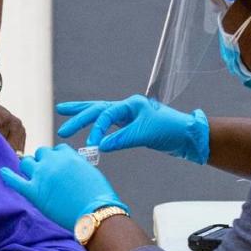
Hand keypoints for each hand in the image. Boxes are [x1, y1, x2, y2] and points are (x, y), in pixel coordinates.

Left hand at [0, 143, 126, 232]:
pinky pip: (15, 181)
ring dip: (28, 166)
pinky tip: (2, 172)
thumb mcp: (91, 172)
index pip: (56, 150)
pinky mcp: (33, 192)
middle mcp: (52, 161)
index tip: (58, 166)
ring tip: (30, 174)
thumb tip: (70, 169)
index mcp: (68, 155)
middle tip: (45, 172)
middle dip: (42, 160)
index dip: (56, 158)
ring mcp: (41, 176)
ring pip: (26, 162)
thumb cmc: (98, 197)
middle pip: (40, 153)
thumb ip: (76, 166)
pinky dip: (7, 176)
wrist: (95, 212)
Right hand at [57, 94, 208, 163]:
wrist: (187, 135)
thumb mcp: (145, 134)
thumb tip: (100, 146)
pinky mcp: (130, 124)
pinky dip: (96, 125)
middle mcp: (127, 106)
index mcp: (130, 104)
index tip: (92, 145)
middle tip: (62, 128)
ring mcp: (128, 115)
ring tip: (64, 112)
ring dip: (83, 114)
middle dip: (78, 116)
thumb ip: (121, 139)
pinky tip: (88, 129)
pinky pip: (107, 123)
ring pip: (100, 112)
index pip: (106, 115)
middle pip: (97, 108)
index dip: (96, 130)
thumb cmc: (170, 130)